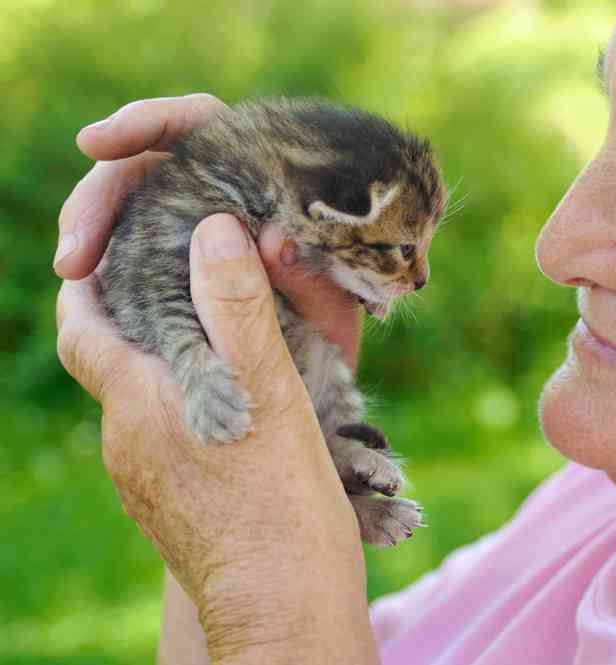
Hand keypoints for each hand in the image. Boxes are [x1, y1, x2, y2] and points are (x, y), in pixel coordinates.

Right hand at [56, 93, 361, 364]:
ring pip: (126, 207)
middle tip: (78, 246)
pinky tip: (86, 287)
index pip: (199, 122)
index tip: (99, 142)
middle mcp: (220, 188)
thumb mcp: (336, 298)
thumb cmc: (343, 320)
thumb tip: (272, 241)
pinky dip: (103, 267)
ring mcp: (189, 222)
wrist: (337, 363)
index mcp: (262, 169)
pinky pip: (125, 252)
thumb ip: (310, 272)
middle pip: (144, 163)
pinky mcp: (168, 261)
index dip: (147, 122)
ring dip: (93, 230)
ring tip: (75, 269)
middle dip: (102, 194)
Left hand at [57, 216, 377, 663]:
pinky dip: (188, 411)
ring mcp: (145, 485)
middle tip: (184, 284)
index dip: (83, 286)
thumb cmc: (283, 505)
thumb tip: (212, 231)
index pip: (81, 328)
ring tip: (225, 346)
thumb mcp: (271, 395)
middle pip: (113, 364)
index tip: (100, 252)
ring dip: (171, 369)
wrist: (285, 611)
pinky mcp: (169, 511)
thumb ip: (238, 309)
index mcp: (139, 404)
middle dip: (139, 319)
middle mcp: (126, 444)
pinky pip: (165, 443)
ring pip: (143, 405)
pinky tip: (237, 416)